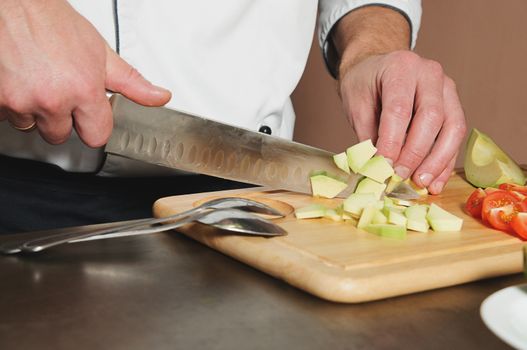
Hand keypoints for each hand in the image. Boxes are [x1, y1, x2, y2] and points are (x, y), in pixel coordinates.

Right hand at [0, 0, 170, 146]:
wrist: (12, 4)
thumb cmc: (52, 23)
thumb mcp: (101, 53)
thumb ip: (132, 82)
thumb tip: (159, 97)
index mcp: (84, 91)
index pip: (97, 136)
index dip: (94, 124)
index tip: (90, 115)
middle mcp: (53, 100)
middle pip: (61, 136)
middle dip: (62, 119)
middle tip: (60, 91)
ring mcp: (22, 102)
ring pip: (32, 127)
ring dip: (35, 112)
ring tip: (38, 82)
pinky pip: (7, 117)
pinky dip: (12, 104)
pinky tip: (21, 82)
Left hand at [338, 50, 466, 193]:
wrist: (376, 68)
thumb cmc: (365, 85)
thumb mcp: (356, 106)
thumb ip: (368, 135)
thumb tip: (378, 169)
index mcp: (400, 67)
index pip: (400, 109)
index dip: (393, 142)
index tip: (385, 167)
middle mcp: (429, 73)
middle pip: (432, 117)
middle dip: (416, 153)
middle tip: (401, 176)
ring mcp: (446, 88)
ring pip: (452, 127)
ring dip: (438, 161)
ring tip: (421, 184)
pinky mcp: (454, 104)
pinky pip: (455, 135)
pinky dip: (445, 161)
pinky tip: (434, 181)